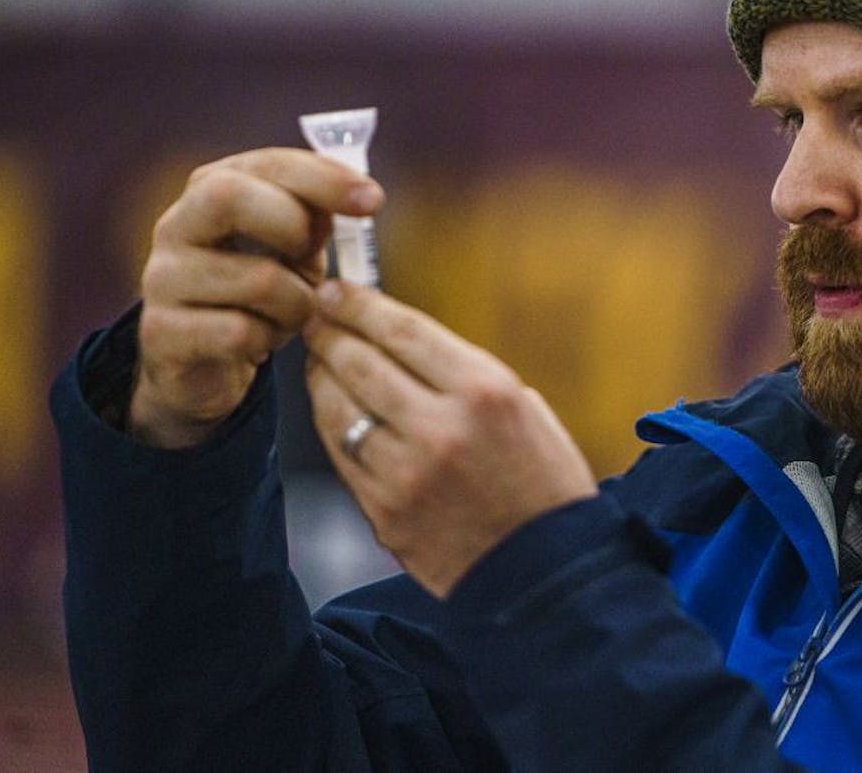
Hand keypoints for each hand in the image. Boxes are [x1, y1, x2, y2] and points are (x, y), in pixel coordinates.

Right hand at [130, 148, 383, 447]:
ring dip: (297, 302)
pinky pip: (240, 332)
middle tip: (313, 258)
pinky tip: (260, 343)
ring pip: (256, 279)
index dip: (322, 177)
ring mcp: (161, 279)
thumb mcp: (294, 250)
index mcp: (210, 190)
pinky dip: (268, 340)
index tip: (372, 199)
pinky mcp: (161, 332)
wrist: (207, 365)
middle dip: (293, 225)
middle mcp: (175, 225)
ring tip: (291, 313)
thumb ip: (317, 218)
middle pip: (228, 196)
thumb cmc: (260, 296)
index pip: (263, 164)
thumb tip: (358, 197)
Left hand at [303, 281, 598, 597]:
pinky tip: (333, 409)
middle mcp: (440, 427)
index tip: (337, 289)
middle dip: (330, 331)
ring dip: (322, 375)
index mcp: (484, 391)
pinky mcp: (384, 511)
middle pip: (360, 361)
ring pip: (338, 407)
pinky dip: (331, 424)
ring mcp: (406, 473)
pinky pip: (342, 453)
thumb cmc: (543, 483)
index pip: (402, 330)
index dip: (360, 304)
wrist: (546, 572)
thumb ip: (461, 373)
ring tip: (319, 359)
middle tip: (315, 316)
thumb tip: (400, 340)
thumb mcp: (524, 408)